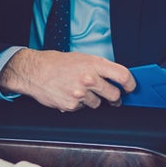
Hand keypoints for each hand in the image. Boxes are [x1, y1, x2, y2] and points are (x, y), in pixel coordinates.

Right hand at [0, 49, 135, 111]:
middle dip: (114, 97)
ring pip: (98, 104)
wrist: (35, 71)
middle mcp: (89, 79)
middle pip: (114, 95)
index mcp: (94, 64)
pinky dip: (78, 104)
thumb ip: (99, 67)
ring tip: (80, 90)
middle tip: (111, 97)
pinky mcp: (71, 105)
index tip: (130, 88)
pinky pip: (83, 108)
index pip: (123, 75)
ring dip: (93, 100)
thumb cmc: (58, 63)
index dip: (130, 84)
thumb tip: (115, 77)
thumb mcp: (82, 58)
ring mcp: (80, 94)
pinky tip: (69, 94)